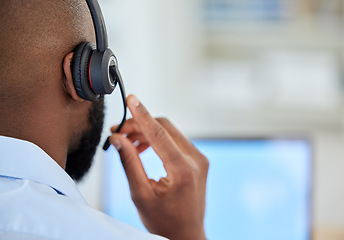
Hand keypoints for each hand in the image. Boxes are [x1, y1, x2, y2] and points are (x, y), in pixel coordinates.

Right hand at [108, 95, 208, 239]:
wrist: (186, 235)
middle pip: (164, 128)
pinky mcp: (198, 160)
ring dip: (147, 133)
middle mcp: (196, 159)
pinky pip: (175, 142)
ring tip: (127, 142)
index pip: (159, 133)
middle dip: (140, 126)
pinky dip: (158, 140)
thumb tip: (117, 139)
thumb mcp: (141, 193)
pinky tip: (142, 148)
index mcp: (183, 169)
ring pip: (169, 133)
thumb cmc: (163, 221)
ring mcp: (199, 159)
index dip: (142, 115)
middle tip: (118, 132)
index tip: (131, 99)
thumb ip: (129, 162)